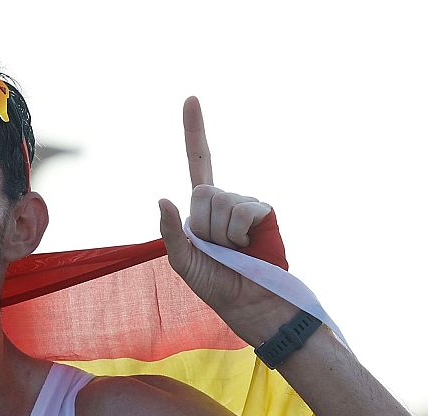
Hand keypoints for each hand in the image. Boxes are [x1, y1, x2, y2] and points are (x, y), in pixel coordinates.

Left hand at [157, 97, 289, 332]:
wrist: (251, 304)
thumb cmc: (217, 285)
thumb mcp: (184, 264)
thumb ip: (170, 233)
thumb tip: (163, 198)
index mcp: (203, 208)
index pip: (198, 161)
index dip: (195, 131)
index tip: (191, 98)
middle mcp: (225, 199)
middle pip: (202, 192)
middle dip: (204, 225)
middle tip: (218, 249)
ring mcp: (245, 204)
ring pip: (221, 203)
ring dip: (222, 234)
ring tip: (235, 251)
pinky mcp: (264, 212)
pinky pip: (242, 210)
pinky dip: (239, 232)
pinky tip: (249, 245)